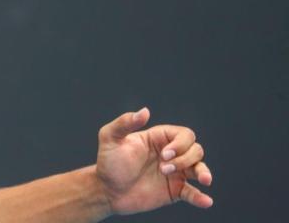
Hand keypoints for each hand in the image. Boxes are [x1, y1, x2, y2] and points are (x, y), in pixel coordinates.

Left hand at [95, 107, 213, 214]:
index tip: (165, 155)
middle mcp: (170, 154)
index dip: (180, 144)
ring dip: (203, 172)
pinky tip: (206, 201)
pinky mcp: (174, 191)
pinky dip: (201, 197)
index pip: (184, 135)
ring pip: (200, 168)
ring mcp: (174, 173)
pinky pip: (193, 193)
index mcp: (158, 138)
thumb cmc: (108, 162)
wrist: (106, 190)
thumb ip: (124, 123)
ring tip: (203, 180)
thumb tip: (145, 111)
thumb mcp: (110, 138)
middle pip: (195, 150)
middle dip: (185, 159)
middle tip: (163, 169)